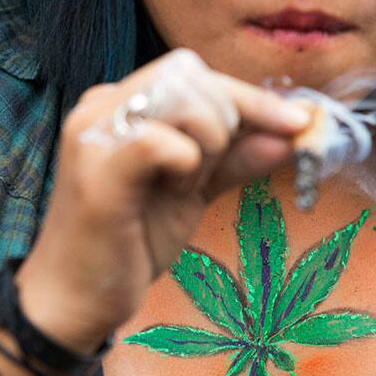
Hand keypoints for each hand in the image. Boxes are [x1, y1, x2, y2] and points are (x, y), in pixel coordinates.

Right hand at [15, 49, 311, 351]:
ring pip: (183, 98)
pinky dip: (186, 165)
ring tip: (183, 188)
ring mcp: (94, 133)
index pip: (195, 75)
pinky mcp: (96, 168)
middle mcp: (102, 107)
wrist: (78, 301)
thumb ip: (233, 161)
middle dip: (227, 120)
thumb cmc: (129, 245)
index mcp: (121, 106)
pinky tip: (173, 193)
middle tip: (210, 172)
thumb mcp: (192, 196)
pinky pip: (163, 142)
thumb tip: (288, 136)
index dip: (252, 98)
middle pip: (191, 74)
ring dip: (207, 145)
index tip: (297, 121)